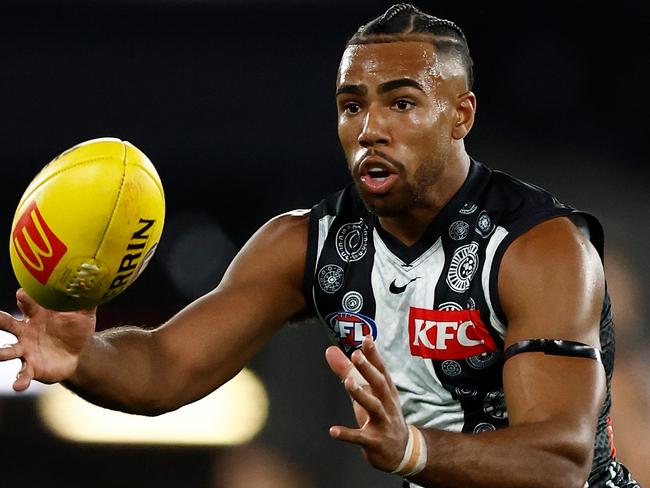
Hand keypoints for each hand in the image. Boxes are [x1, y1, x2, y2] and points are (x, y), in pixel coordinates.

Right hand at [0, 289, 95, 390]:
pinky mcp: (31, 367)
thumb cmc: (76, 328)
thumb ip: (87, 301)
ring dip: (1, 353)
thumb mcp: (84, 314)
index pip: (28, 303)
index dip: (25, 298)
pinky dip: (20, 380)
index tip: (22, 294)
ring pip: (7, 350)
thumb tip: (98, 284)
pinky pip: (22, 374)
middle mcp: (25, 330)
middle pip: (7, 323)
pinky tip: (19, 386)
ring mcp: (25, 349)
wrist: (78, 353)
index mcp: (37, 314)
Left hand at [325, 335, 408, 471]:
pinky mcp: (374, 442)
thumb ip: (346, 370)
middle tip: (356, 355)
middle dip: (368, 369)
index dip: (374, 355)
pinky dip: (347, 434)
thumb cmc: (382, 416)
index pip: (381, 370)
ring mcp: (383, 423)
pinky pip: (360, 437)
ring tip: (347, 382)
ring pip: (373, 407)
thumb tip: (329, 350)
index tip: (367, 339)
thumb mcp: (367, 392)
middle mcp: (387, 405)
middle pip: (379, 384)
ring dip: (361, 394)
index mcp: (386, 392)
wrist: (402, 452)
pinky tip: (333, 431)